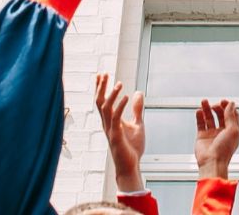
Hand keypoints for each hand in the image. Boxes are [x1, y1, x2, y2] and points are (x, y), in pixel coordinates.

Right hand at [94, 75, 145, 193]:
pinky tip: (126, 97)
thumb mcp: (138, 124)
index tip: (101, 74)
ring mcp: (110, 130)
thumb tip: (138, 93)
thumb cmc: (132, 147)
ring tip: (119, 83)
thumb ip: (137, 109)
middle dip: (101, 88)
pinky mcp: (116, 136)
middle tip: (104, 73)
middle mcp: (107, 124)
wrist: (131, 166)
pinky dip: (120, 106)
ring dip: (111, 95)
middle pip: (99, 102)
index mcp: (111, 120)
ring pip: (105, 109)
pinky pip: (116, 118)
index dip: (101, 88)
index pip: (102, 101)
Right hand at [194, 97, 238, 180]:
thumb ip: (231, 116)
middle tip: (214, 105)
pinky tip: (199, 111)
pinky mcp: (202, 136)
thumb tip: (231, 103)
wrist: (212, 162)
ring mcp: (212, 134)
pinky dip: (199, 116)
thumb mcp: (232, 130)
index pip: (232, 115)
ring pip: (209, 118)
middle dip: (218, 108)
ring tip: (204, 101)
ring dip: (207, 109)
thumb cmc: (224, 149)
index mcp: (232, 131)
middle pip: (220, 115)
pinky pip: (200, 124)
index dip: (228, 107)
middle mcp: (222, 132)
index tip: (224, 101)